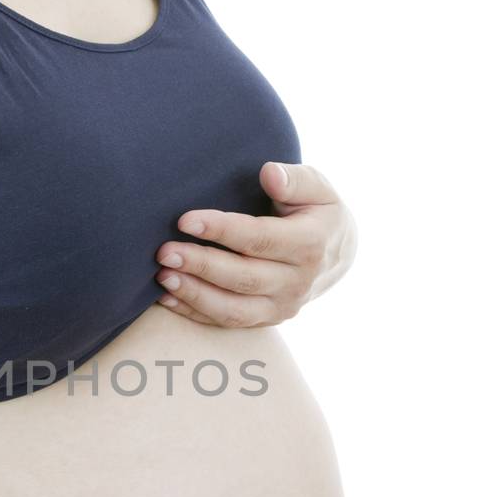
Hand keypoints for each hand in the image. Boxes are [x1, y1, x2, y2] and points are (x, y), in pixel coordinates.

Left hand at [155, 163, 356, 326]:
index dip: (222, 230)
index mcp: (310, 245)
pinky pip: (226, 323)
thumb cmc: (315, 211)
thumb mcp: (317, 188)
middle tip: (163, 252)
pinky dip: (194, 312)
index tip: (185, 220)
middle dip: (201, 265)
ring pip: (233, 309)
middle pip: (243, 278)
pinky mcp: (265, 320)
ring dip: (194, 294)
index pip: (260, 239)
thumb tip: (269, 174)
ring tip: (162, 276)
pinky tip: (166, 297)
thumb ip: (295, 180)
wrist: (334, 253)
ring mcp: (281, 307)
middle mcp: (297, 282)